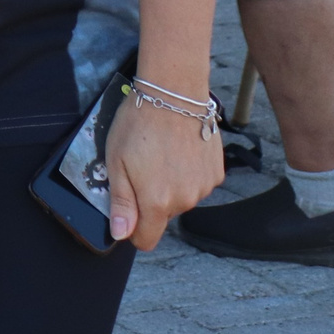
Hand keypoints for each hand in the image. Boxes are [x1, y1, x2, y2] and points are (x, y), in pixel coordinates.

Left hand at [104, 89, 224, 248]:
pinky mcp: (217, 173)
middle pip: (162, 216)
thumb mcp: (116, 162)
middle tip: (141, 166)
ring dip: (171, 185)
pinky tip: (180, 150)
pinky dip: (187, 174)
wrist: (174, 93)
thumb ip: (121, 203)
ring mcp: (204, 187)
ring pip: (180, 199)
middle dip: (150, 200)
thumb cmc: (138, 125)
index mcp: (157, 202)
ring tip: (161, 154)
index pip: (146, 240)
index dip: (133, 229)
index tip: (127, 209)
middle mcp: (184, 201)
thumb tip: (120, 234)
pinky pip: (197, 184)